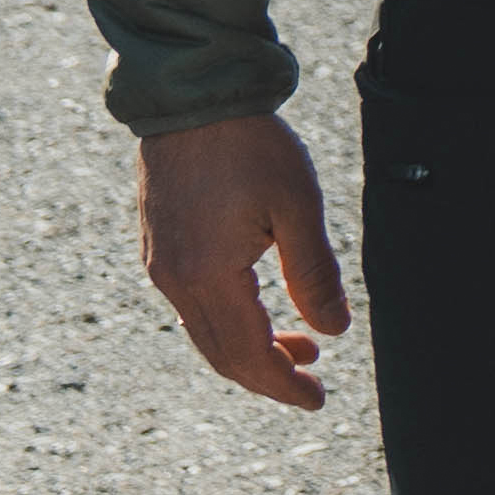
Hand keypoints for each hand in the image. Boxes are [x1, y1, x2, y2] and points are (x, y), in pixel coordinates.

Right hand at [134, 111, 351, 412]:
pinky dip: (231, 319)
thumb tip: (335, 330)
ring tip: (301, 345)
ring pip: (206, 331)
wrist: (191, 95)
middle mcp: (174, 279)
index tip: (316, 399)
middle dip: (268, 376)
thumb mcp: (297, 207)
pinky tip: (263, 308)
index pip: (247, 355)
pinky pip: (194, 304)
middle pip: (221, 354)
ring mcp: (161, 263)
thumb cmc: (248, 144)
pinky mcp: (160, 245)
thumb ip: (314, 274)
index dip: (282, 385)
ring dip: (252, 347)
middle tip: (312, 384)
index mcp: (207, 276)